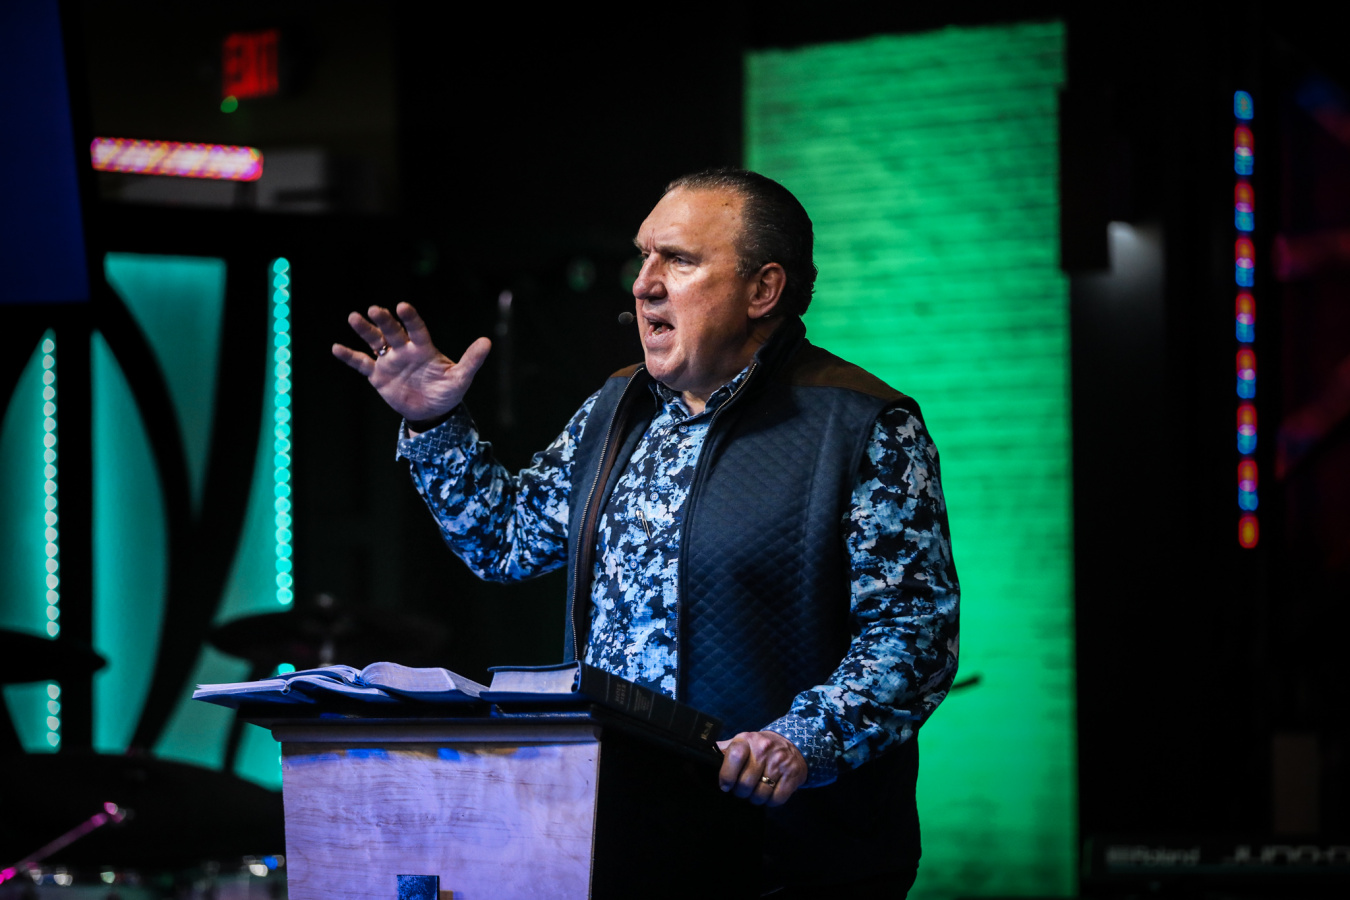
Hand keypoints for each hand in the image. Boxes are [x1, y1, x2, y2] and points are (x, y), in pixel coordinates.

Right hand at [332, 302, 490, 422]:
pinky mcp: (378, 375)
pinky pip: (361, 363)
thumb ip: (471, 360)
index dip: (410, 319)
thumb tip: (487, 341)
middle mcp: (404, 349)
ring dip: (365, 331)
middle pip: (392, 331)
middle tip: (375, 310)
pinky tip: (336, 348)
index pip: (416, 329)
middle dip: (384, 321)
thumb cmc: (448, 392)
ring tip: (354, 317)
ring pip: (375, 342)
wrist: (432, 413)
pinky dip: (350, 357)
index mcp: (424, 348)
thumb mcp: (461, 378)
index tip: (403, 306)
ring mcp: (390, 361)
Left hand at [716, 730, 807, 807]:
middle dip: (741, 792)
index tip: (725, 785)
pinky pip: (776, 799)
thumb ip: (724, 750)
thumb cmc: (761, 747)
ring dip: (756, 799)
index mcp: (747, 740)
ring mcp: (779, 762)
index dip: (727, 775)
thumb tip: (702, 755)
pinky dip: (770, 802)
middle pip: (746, 783)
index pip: (734, 755)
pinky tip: (769, 793)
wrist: (794, 745)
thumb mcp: (743, 742)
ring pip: (761, 794)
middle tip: (742, 790)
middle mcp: (764, 749)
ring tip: (756, 792)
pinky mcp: (792, 775)